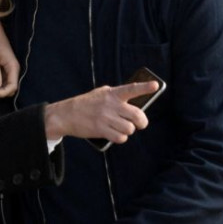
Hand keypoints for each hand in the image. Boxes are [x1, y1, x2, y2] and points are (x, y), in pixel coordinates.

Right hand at [44, 81, 158, 142]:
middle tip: (140, 124)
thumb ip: (117, 97)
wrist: (67, 114)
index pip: (131, 89)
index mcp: (112, 93)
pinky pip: (120, 138)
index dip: (145, 87)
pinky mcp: (101, 130)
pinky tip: (114, 134)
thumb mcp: (101, 94)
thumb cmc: (87, 104)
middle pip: (137, 115)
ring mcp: (106, 117)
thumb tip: (135, 106)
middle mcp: (111, 105)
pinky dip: (120, 138)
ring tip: (119, 128)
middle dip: (142, 122)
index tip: (156, 85)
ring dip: (127, 131)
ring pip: (130, 129)